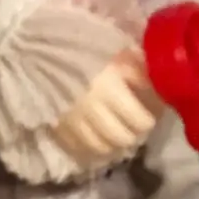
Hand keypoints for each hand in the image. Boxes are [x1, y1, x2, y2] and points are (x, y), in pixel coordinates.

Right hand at [51, 48, 160, 167]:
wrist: (38, 51)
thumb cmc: (83, 48)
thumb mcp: (117, 52)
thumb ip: (139, 72)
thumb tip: (160, 88)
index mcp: (110, 90)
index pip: (140, 121)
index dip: (149, 120)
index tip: (151, 114)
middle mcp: (92, 111)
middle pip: (122, 139)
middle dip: (133, 135)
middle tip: (135, 126)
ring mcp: (73, 123)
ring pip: (101, 149)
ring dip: (114, 145)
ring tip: (117, 134)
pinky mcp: (57, 128)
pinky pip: (79, 150)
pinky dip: (91, 151)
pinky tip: (97, 141)